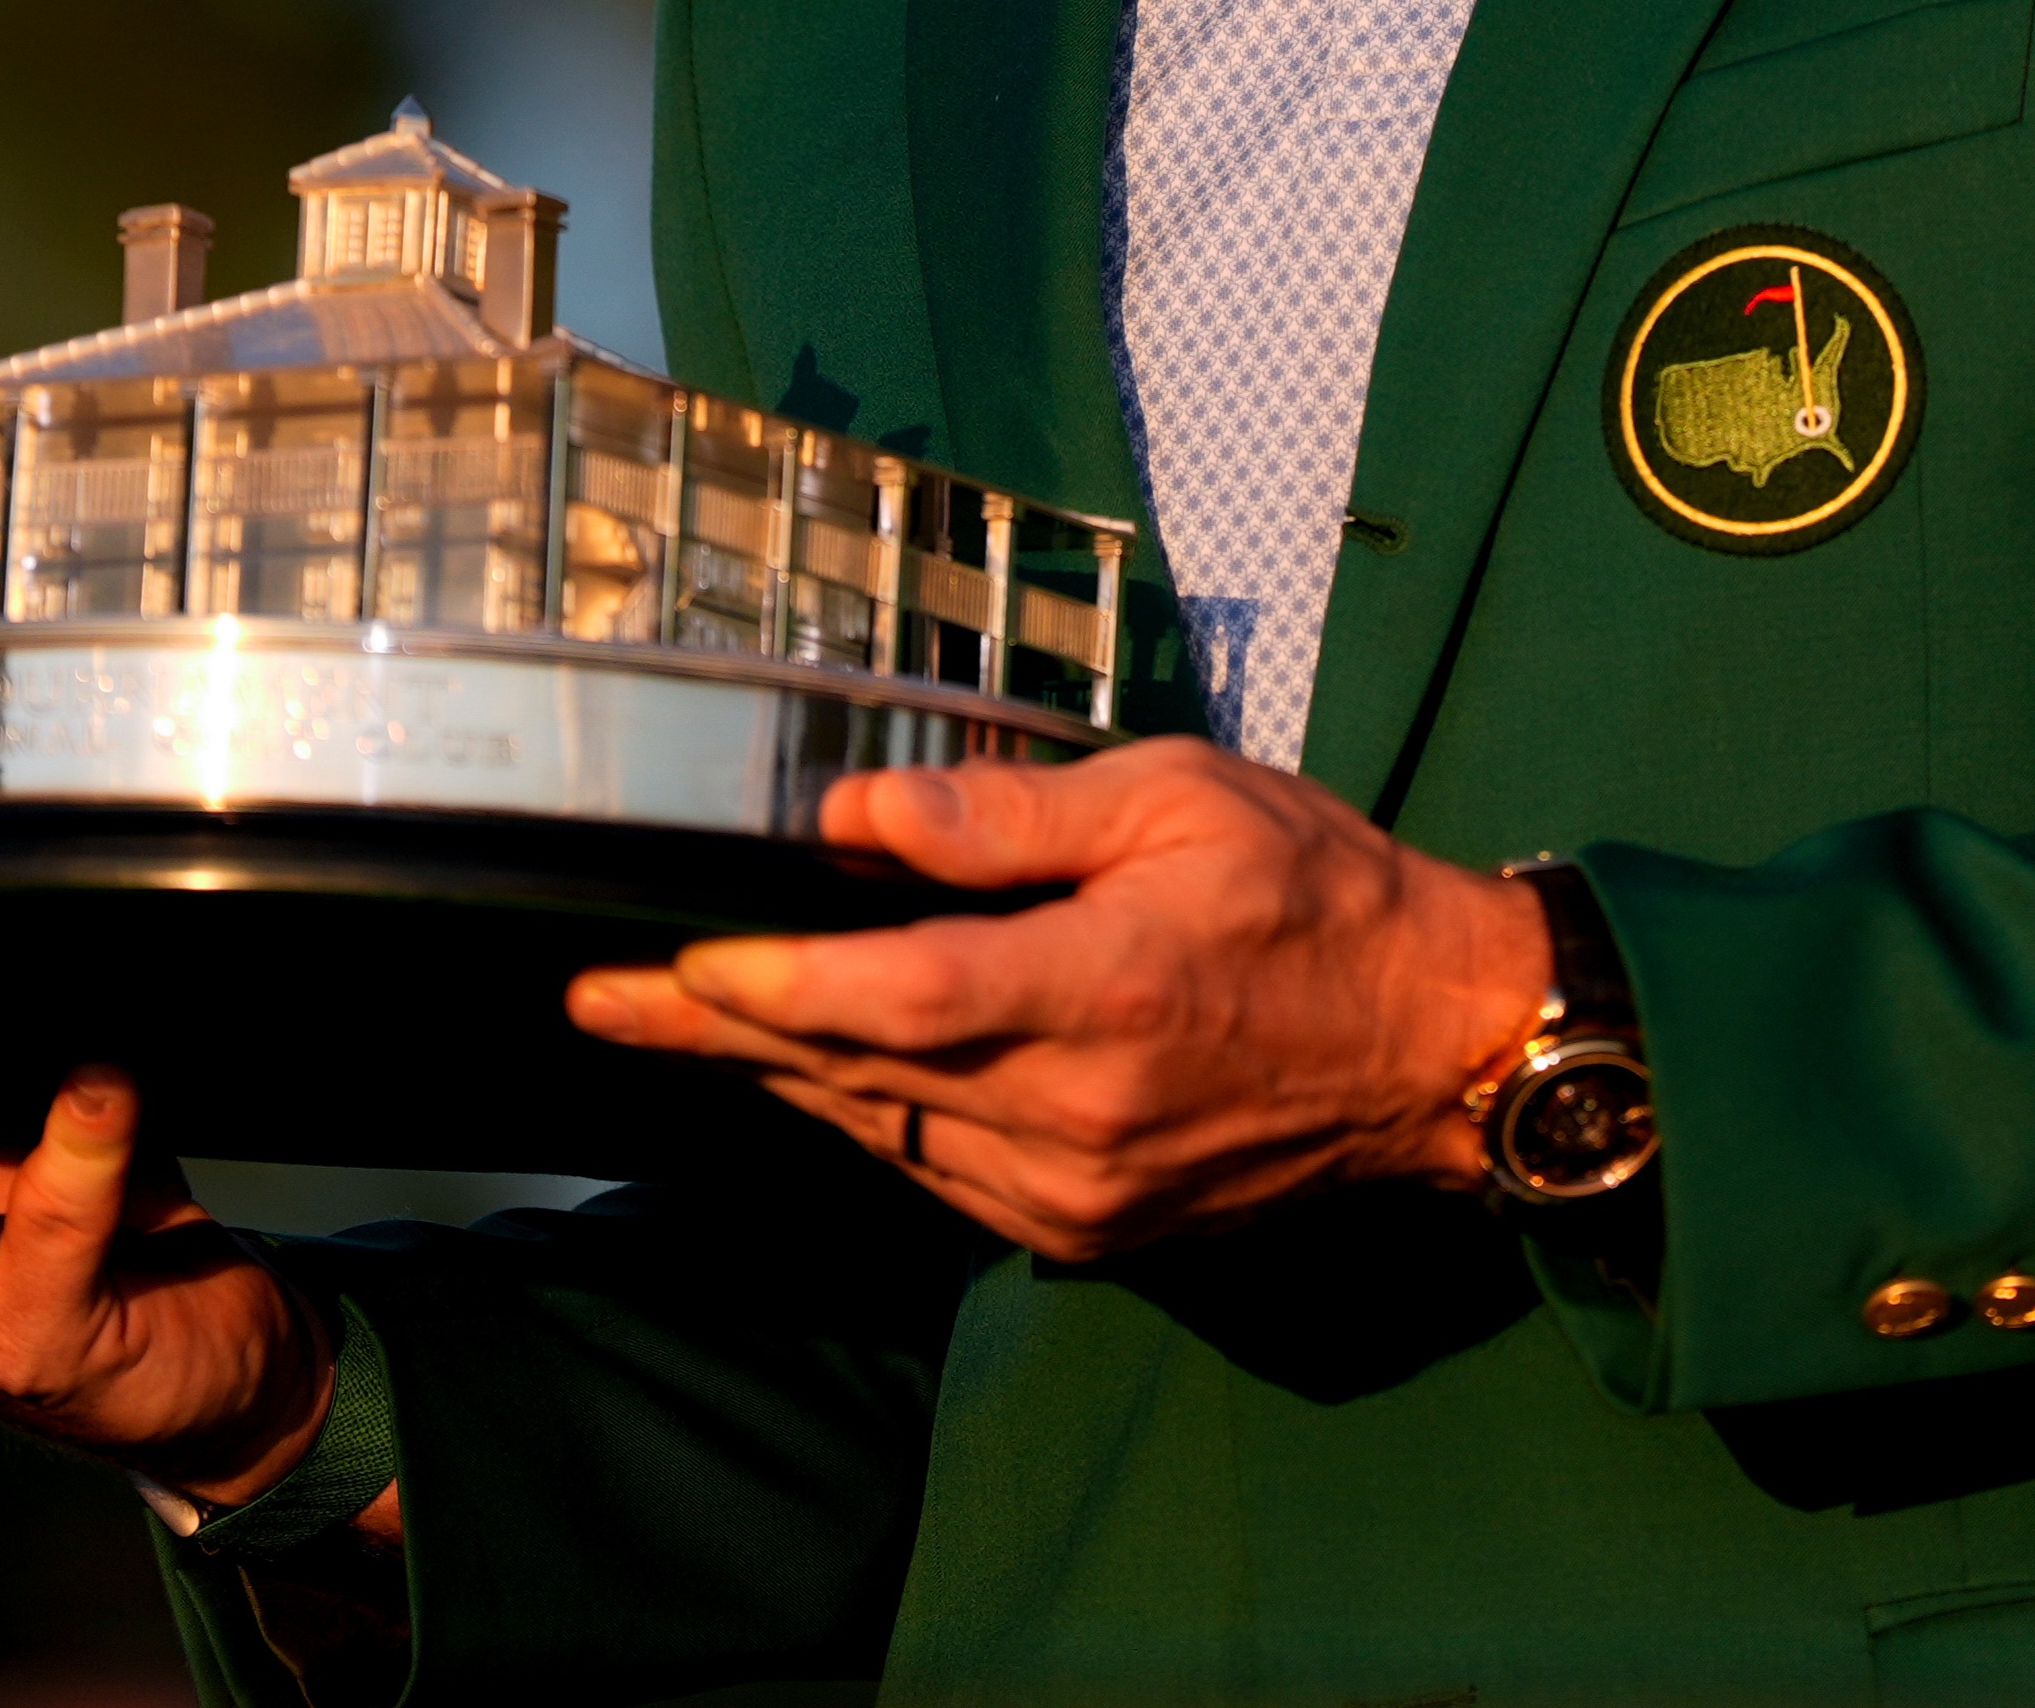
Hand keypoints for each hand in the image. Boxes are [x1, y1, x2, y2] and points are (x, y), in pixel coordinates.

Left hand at [563, 740, 1551, 1258]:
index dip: (769, 988)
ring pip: (886, 1135)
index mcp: (1105, 988)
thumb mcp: (1178, 800)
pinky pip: (941, 1176)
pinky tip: (815, 1075)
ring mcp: (1081, 1192)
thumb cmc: (1317, 892)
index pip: (895, 1000)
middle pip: (857, 1075)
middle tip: (600, 1002)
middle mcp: (1078, 1113)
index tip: (665, 964)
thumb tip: (857, 818)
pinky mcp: (1094, 1234)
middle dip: (716, 1034)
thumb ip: (1011, 818)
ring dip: (779, 1079)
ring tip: (679, 1026)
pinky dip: (869, 1120)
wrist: (1434, 1050)